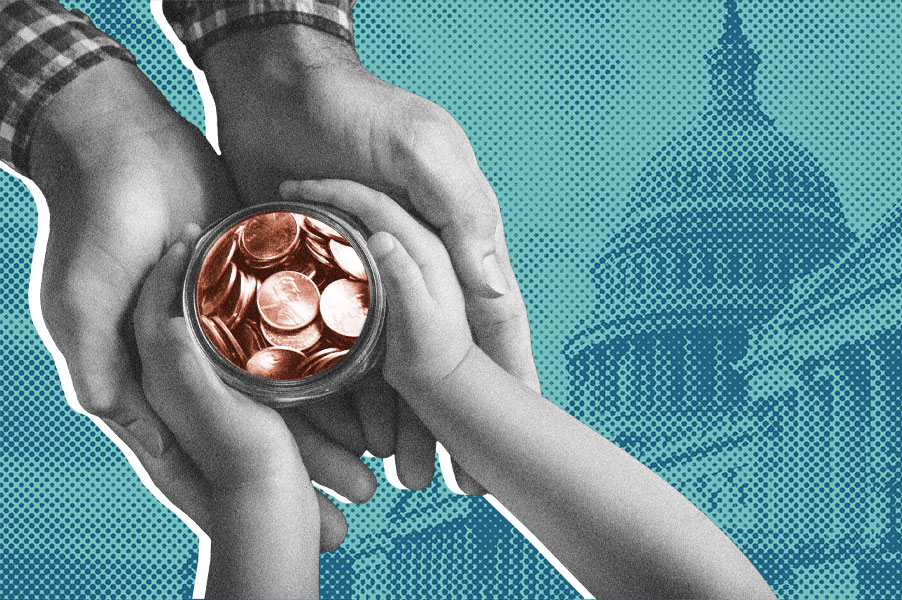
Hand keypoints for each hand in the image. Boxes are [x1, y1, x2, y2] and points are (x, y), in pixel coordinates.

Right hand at [29, 60, 370, 549]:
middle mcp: (193, 363)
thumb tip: (114, 418)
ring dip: (330, 422)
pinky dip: (330, 358)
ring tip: (381, 451)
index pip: (209, 452)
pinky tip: (371, 375)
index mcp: (152, 378)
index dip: (258, 489)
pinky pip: (298, 335)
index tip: (320, 514)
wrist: (118, 143)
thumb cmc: (94, 220)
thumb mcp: (80, 299)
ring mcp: (225, 328)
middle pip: (260, 428)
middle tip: (365, 496)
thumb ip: (98, 362)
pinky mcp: (249, 290)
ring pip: (286, 390)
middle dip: (310, 463)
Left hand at [202, 24, 538, 491]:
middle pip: (444, 357)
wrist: (278, 87)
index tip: (514, 437)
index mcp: (461, 242)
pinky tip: (339, 428)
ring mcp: (369, 278)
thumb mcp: (429, 157)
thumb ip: (464, 223)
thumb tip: (494, 294)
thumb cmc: (364, 111)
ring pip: (391, 363)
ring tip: (389, 469)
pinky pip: (332, 347)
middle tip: (438, 477)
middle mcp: (422, 268)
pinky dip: (339, 387)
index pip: (494, 323)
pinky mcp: (319, 280)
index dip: (509, 380)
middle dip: (446, 418)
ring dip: (394, 415)